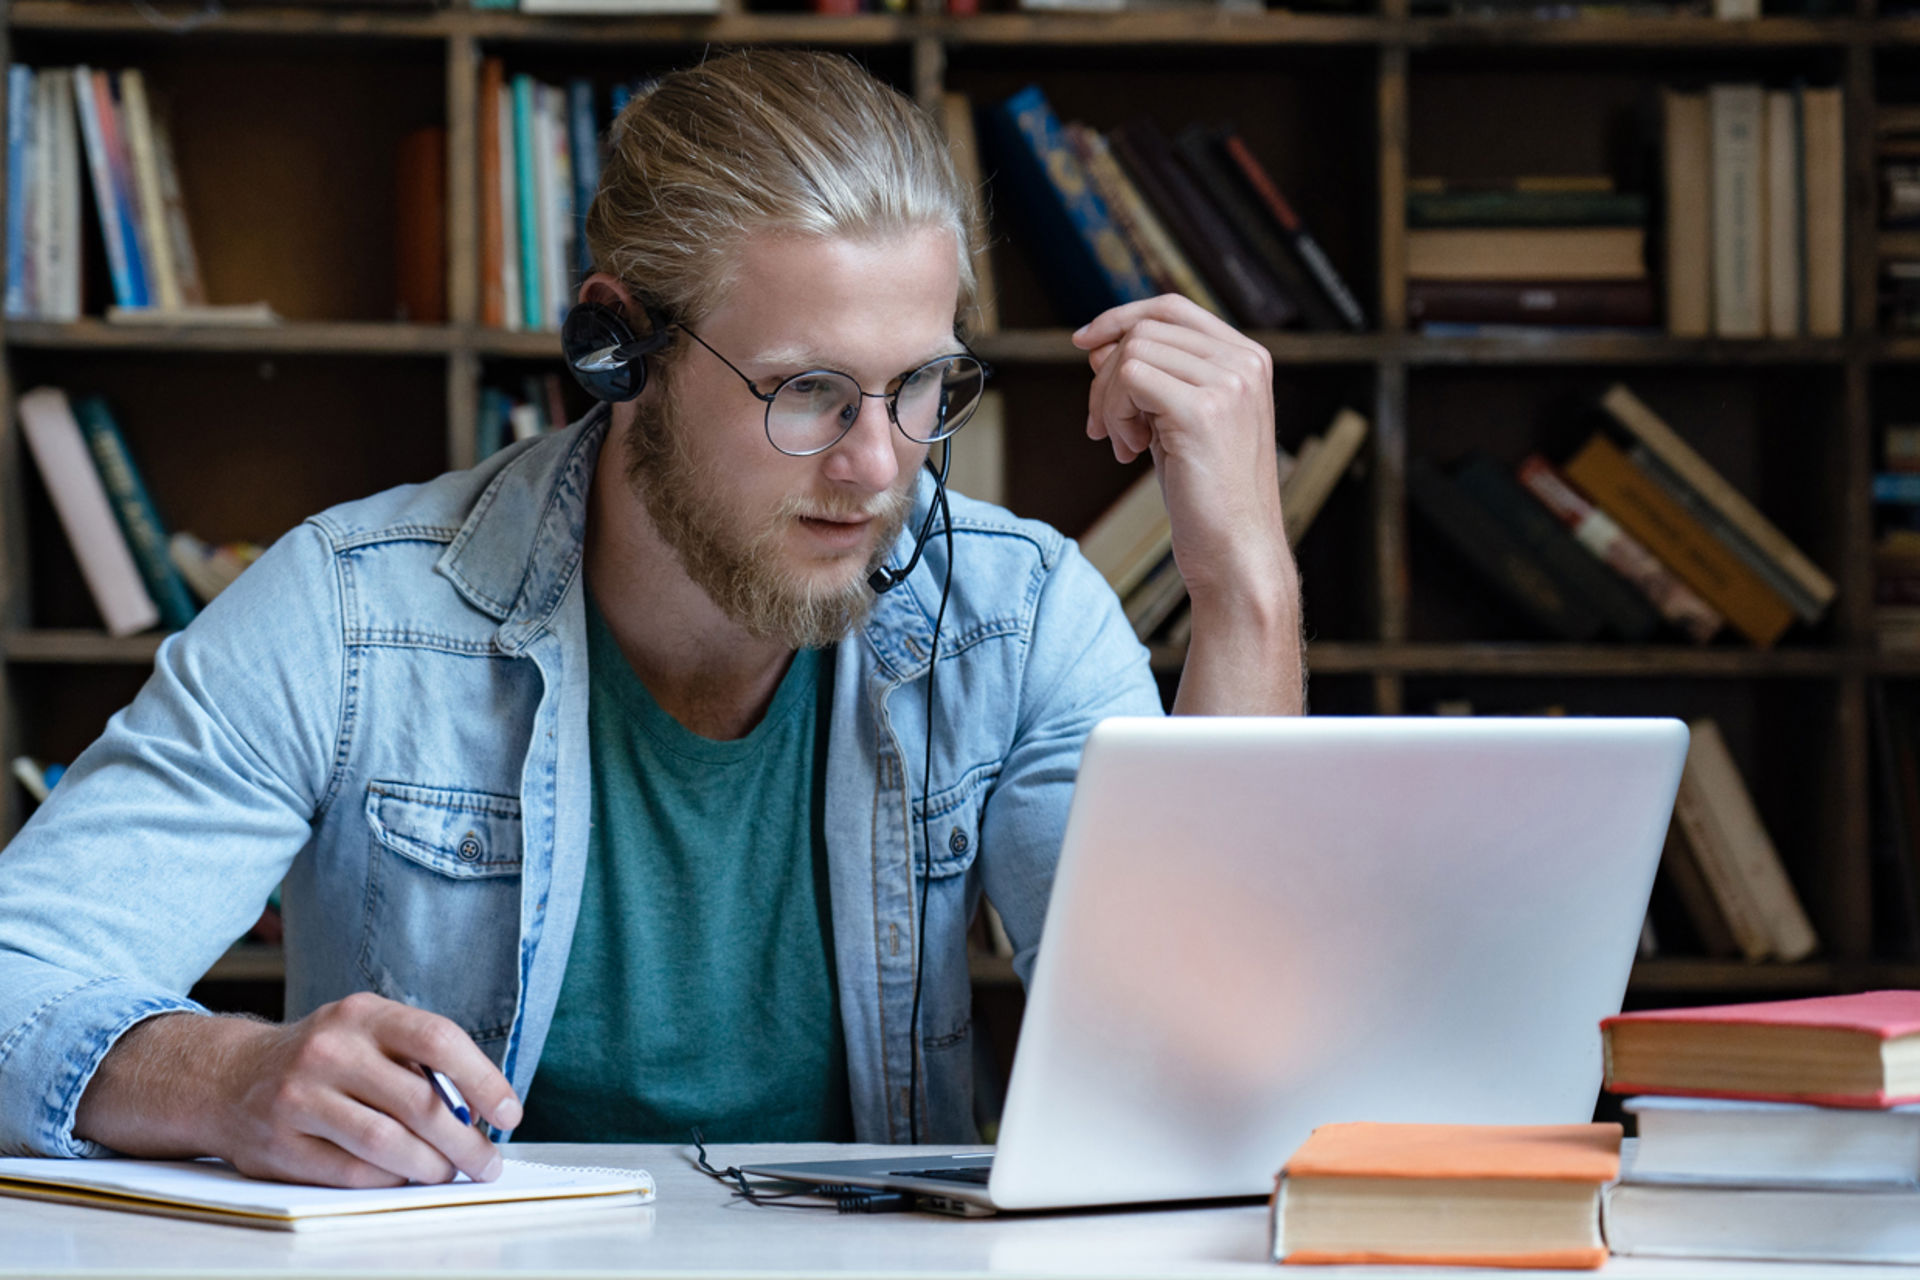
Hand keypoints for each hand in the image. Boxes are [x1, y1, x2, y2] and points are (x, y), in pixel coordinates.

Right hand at [213, 992, 520, 1186]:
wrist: (229, 1078)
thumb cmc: (324, 1057)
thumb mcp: (367, 1032)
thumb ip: (419, 1059)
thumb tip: (482, 1107)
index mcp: (363, 1014)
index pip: (439, 1040)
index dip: (484, 1080)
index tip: (509, 1114)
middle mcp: (330, 1051)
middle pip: (418, 1102)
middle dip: (465, 1140)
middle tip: (488, 1162)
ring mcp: (300, 1098)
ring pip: (386, 1143)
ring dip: (431, 1166)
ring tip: (450, 1173)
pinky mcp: (280, 1145)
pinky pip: (352, 1172)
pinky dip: (390, 1180)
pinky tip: (406, 1178)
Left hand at [1071, 294, 1291, 601]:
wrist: (1235, 553)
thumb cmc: (1207, 498)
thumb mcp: (1174, 423)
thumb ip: (1148, 379)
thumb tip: (1099, 344)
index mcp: (1248, 360)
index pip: (1172, 309)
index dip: (1121, 318)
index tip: (1085, 343)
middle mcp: (1244, 362)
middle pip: (1145, 329)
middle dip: (1106, 375)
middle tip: (1103, 426)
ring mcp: (1228, 383)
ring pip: (1131, 353)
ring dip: (1109, 401)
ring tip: (1124, 444)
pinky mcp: (1202, 410)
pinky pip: (1128, 381)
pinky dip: (1114, 415)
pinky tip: (1129, 451)